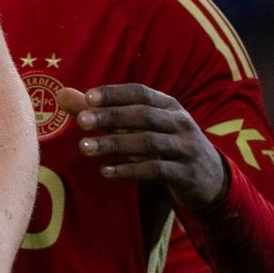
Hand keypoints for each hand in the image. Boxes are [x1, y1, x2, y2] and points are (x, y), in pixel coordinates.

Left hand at [60, 84, 228, 210]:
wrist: (211, 179)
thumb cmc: (165, 145)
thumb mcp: (140, 126)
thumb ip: (102, 111)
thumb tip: (62, 94)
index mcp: (169, 106)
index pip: (140, 93)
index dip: (115, 94)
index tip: (88, 97)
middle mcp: (180, 123)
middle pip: (143, 115)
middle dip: (111, 116)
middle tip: (81, 121)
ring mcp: (185, 148)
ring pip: (148, 142)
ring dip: (115, 144)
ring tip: (85, 148)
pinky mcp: (186, 173)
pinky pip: (156, 170)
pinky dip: (130, 170)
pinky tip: (106, 171)